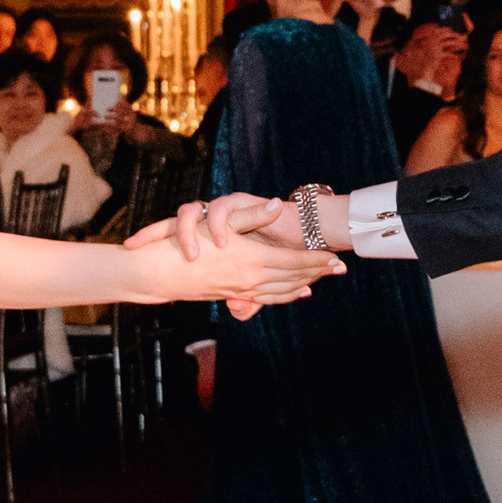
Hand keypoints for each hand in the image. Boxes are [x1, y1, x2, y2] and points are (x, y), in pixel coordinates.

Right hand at [134, 194, 339, 319]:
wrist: (161, 273)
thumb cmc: (189, 244)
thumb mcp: (222, 224)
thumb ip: (252, 214)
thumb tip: (277, 204)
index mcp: (253, 261)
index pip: (295, 263)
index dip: (318, 261)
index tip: (338, 260)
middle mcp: (252, 279)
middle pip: (293, 277)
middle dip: (317, 272)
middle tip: (339, 269)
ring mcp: (243, 290)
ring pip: (282, 289)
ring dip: (303, 283)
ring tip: (321, 280)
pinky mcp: (233, 294)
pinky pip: (267, 298)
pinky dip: (285, 295)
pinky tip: (296, 293)